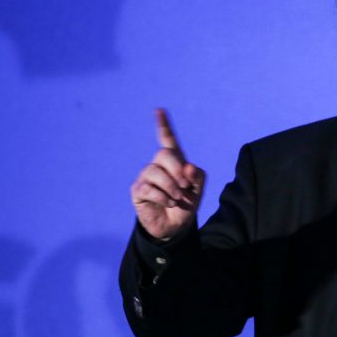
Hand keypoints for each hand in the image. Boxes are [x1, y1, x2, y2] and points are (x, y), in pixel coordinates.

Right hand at [130, 109, 205, 239]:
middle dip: (176, 169)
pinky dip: (163, 197)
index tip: (159, 110)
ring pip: (154, 171)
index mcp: (175, 161)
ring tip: (177, 198)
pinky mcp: (138, 190)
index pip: (168, 139)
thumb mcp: (198, 190)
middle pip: (164, 153)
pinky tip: (168, 203)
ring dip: (171, 186)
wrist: (175, 226)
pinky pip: (149, 188)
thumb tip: (188, 167)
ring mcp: (146, 177)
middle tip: (184, 186)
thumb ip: (197, 177)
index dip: (164, 125)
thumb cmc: (186, 204)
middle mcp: (158, 165)